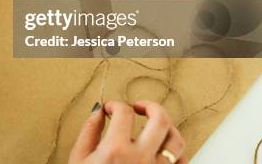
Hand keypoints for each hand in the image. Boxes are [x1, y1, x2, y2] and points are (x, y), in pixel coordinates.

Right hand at [69, 100, 186, 163]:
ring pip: (176, 140)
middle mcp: (141, 159)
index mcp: (116, 150)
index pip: (124, 112)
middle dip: (150, 106)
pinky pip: (182, 163)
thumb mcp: (79, 158)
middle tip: (139, 107)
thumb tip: (98, 112)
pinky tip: (161, 150)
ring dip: (166, 128)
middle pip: (160, 119)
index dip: (115, 105)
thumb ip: (89, 131)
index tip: (110, 108)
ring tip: (153, 126)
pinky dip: (175, 152)